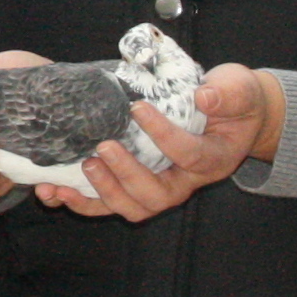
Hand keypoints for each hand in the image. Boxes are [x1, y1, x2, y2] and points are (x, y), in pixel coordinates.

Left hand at [33, 64, 277, 221]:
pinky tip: (57, 190)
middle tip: (103, 147)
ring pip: (134, 208)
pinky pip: (111, 204)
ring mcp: (163, 188)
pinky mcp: (139, 186)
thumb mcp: (239, 88)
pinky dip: (84, 202)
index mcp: (214, 158)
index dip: (164, 136)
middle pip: (158, 196)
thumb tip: (205, 98)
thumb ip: (227, 94)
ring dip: (103, 193)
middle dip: (127, 175)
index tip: (139, 108)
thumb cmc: (235, 101)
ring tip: (83, 166)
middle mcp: (188, 182)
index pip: (189, 155)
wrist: (233, 116)